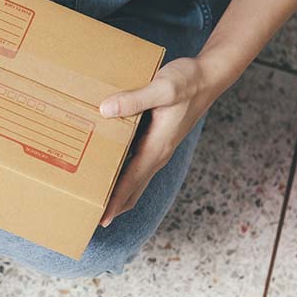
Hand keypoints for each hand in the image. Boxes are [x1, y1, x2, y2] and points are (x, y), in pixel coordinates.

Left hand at [97, 57, 219, 226]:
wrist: (208, 77)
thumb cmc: (188, 81)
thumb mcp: (162, 88)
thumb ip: (134, 99)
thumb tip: (105, 110)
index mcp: (157, 147)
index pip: (131, 182)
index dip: (114, 202)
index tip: (99, 219)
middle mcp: (158, 154)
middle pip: (132, 190)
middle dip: (112, 206)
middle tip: (88, 217)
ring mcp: (158, 149)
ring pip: (134, 180)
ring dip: (116, 193)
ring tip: (93, 201)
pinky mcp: (156, 141)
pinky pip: (136, 166)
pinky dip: (121, 176)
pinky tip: (106, 171)